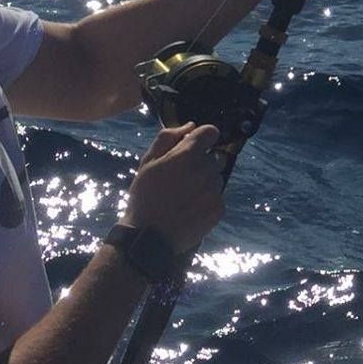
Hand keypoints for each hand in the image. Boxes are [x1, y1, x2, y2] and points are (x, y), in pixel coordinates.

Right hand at [121, 123, 225, 254]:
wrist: (147, 237)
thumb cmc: (144, 197)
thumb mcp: (148, 163)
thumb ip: (168, 138)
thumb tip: (190, 125)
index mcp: (188, 154)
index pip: (211, 132)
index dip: (203, 137)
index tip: (196, 146)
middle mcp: (205, 169)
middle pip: (215, 157)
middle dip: (202, 163)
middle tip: (183, 178)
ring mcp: (213, 190)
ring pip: (217, 178)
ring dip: (206, 183)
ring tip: (184, 197)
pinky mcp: (218, 209)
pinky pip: (218, 198)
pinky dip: (208, 202)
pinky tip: (190, 209)